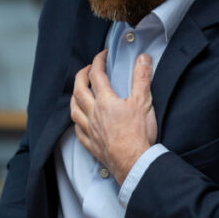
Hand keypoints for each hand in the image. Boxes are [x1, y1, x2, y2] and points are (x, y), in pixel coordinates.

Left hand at [70, 50, 157, 183]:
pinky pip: (78, 130)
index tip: (103, 55)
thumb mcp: (144, 102)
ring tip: (78, 92)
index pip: (97, 75)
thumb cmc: (138, 134)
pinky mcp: (91, 144)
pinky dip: (77, 121)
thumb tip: (143, 58)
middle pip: (79, 90)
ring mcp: (90, 129)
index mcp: (105, 101)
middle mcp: (93, 113)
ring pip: (74, 110)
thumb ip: (142, 78)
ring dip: (74, 97)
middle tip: (86, 69)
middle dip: (81, 76)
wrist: (133, 162)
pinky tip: (80, 121)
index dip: (98, 61)